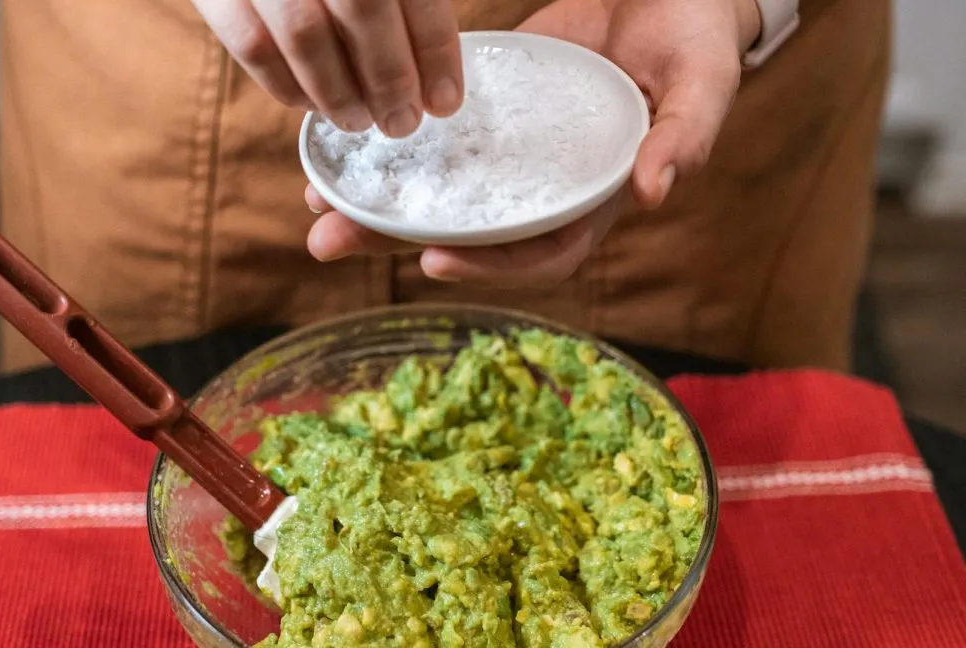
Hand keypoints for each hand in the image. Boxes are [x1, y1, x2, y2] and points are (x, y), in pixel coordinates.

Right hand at [191, 0, 462, 136]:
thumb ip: (407, 3)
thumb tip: (434, 77)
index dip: (434, 50)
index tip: (445, 101)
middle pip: (362, 10)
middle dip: (390, 79)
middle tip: (402, 123)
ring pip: (304, 34)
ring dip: (339, 92)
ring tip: (358, 120)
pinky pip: (251, 45)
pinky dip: (286, 85)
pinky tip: (310, 103)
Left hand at [306, 0, 762, 283]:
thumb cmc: (698, 44)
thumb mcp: (704, 85)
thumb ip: (686, 137)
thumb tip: (654, 192)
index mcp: (594, 197)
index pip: (541, 251)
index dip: (492, 265)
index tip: (436, 259)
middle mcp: (544, 185)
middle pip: (473, 232)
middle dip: (401, 240)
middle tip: (330, 241)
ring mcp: (513, 150)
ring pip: (444, 190)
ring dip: (380, 201)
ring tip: (316, 200)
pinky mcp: (491, 108)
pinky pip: (441, 135)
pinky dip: (396, 145)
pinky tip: (345, 138)